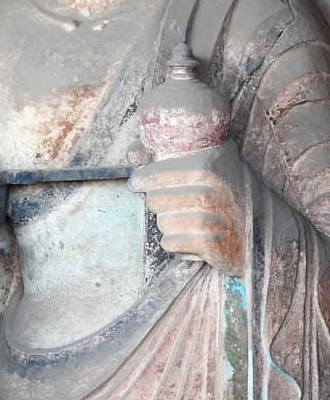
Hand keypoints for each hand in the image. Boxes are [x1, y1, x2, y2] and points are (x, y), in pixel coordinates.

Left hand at [129, 141, 247, 277]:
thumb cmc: (231, 201)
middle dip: (161, 208)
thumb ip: (169, 160)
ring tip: (191, 227)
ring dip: (171, 228)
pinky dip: (177, 246)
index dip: (143, 179)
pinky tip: (194, 242)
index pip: (157, 174)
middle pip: (155, 200)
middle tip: (178, 210)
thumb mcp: (210, 170)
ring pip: (162, 223)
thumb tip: (132, 153)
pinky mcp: (212, 245)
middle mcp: (211, 193)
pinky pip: (170, 244)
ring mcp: (213, 219)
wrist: (267, 238)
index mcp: (209, 170)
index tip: (136, 184)